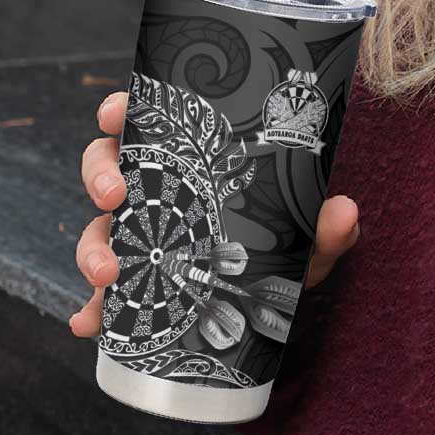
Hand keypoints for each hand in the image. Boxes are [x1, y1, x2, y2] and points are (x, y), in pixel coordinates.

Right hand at [68, 90, 360, 336]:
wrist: (281, 300)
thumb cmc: (288, 247)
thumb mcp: (308, 237)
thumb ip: (326, 227)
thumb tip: (345, 212)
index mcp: (191, 161)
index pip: (147, 122)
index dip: (121, 111)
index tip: (116, 113)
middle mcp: (158, 191)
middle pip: (107, 168)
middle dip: (100, 177)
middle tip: (115, 196)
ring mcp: (143, 237)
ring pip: (98, 228)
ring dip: (92, 247)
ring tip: (106, 274)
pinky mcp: (137, 284)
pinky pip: (103, 294)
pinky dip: (91, 309)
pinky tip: (89, 323)